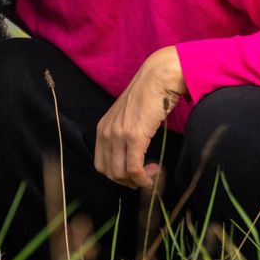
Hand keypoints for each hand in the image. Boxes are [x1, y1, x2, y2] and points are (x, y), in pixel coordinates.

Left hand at [94, 46, 185, 188]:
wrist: (158, 78)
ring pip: (120, 174)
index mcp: (102, 128)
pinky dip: (143, 178)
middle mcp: (106, 132)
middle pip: (109, 173)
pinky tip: (154, 172)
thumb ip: (124, 134)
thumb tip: (132, 158)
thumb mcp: (128, 116)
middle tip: (145, 175)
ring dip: (137, 180)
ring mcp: (119, 135)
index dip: (118, 175)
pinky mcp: (134, 136)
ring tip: (152, 171)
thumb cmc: (148, 95)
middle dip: (128, 181)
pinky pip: (133, 168)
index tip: (135, 172)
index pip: (101, 165)